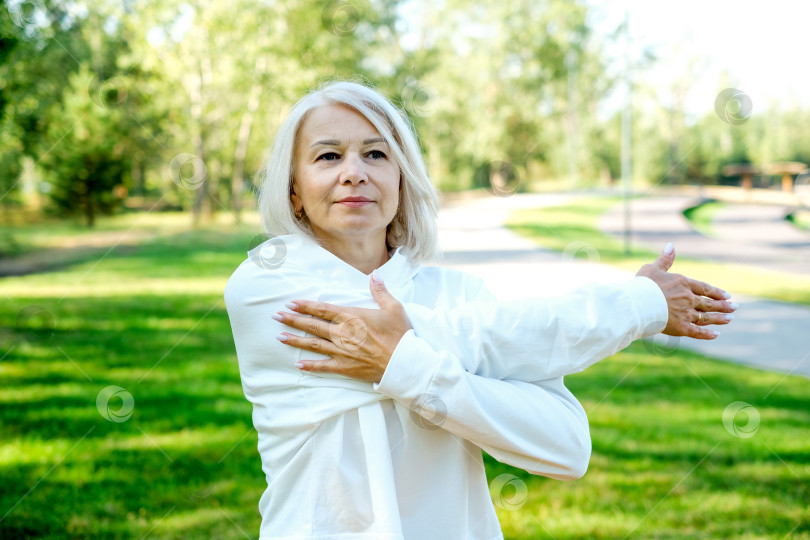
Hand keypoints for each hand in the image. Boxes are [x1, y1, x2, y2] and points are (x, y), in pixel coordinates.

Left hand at [273, 271, 411, 381]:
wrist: (404, 364)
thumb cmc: (400, 335)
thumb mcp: (394, 308)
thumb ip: (380, 291)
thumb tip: (374, 274)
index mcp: (352, 317)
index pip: (323, 309)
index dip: (305, 306)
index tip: (291, 302)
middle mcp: (343, 334)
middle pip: (313, 325)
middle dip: (293, 320)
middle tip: (276, 316)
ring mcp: (342, 352)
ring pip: (313, 344)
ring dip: (295, 340)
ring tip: (279, 337)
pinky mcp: (345, 368)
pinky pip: (323, 367)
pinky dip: (310, 366)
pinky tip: (298, 365)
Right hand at [636, 243, 737, 339]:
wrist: (636, 304)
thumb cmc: (642, 285)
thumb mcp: (653, 268)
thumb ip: (665, 259)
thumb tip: (671, 245)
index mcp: (683, 283)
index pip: (704, 288)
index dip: (716, 292)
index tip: (727, 295)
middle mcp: (688, 298)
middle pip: (709, 303)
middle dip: (724, 305)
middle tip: (736, 307)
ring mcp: (686, 313)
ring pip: (707, 317)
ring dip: (720, 318)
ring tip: (730, 319)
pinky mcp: (681, 327)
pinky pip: (697, 331)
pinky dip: (707, 334)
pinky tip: (716, 334)